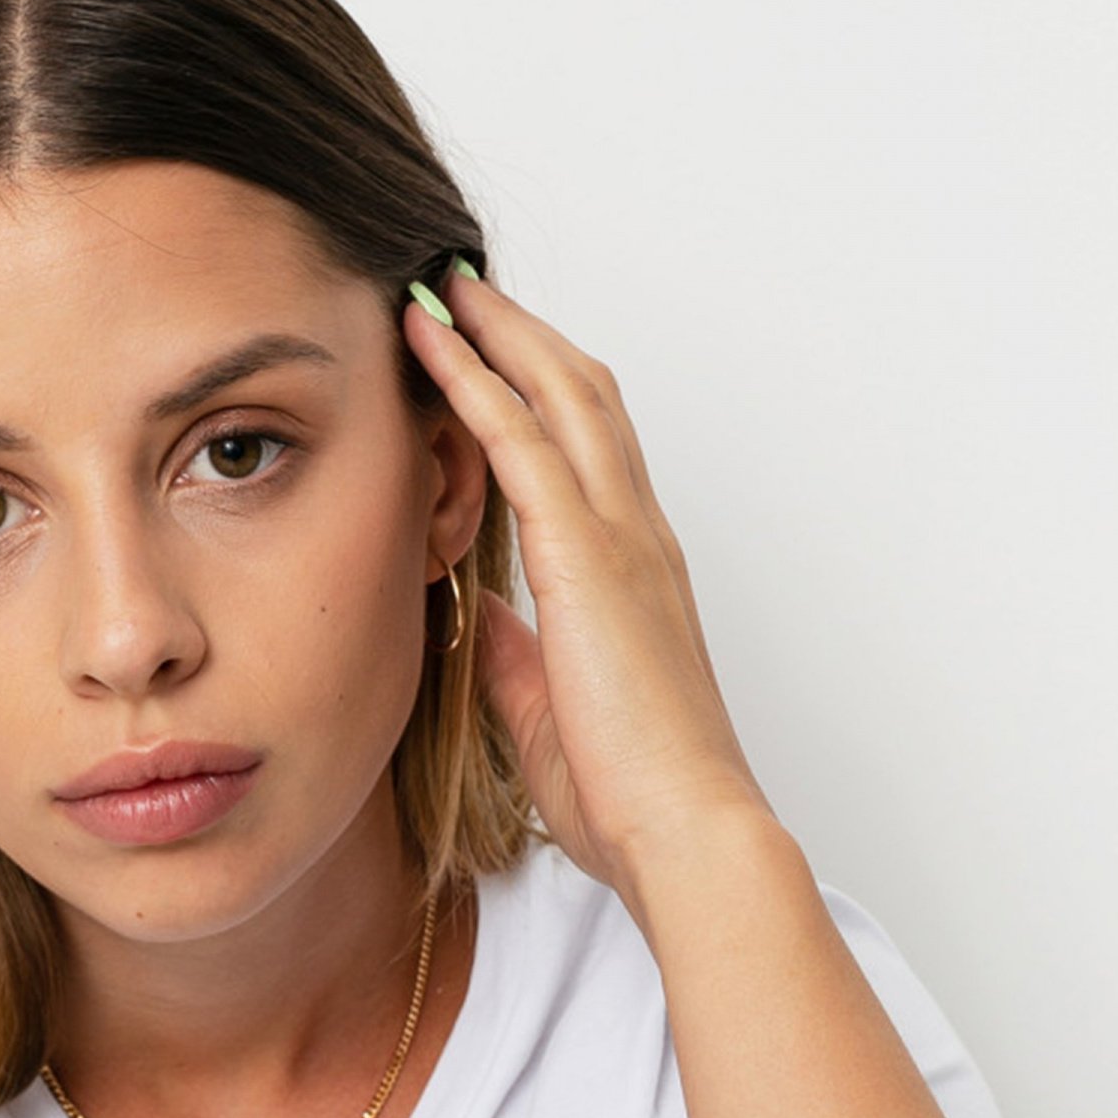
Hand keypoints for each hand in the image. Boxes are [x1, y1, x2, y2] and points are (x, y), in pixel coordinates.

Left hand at [405, 265, 775, 898]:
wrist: (685, 832)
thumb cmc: (632, 796)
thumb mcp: (546, 710)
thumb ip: (514, 653)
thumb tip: (475, 612)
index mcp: (635, 573)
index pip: (590, 452)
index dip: (544, 392)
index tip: (493, 353)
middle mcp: (638, 537)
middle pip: (584, 394)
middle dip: (523, 332)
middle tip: (462, 286)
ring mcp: (621, 538)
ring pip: (561, 393)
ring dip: (498, 331)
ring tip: (441, 286)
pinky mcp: (588, 556)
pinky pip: (524, 440)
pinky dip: (475, 380)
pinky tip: (432, 344)